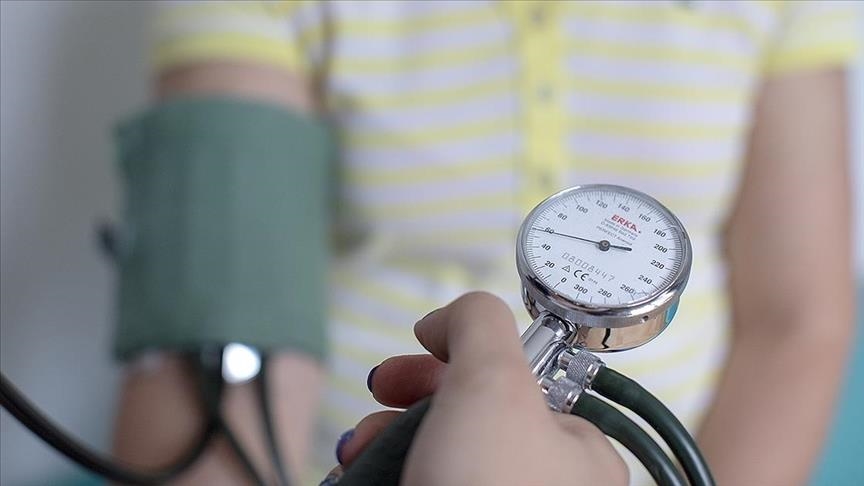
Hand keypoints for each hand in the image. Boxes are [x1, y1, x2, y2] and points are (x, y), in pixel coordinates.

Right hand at [330, 292, 627, 484]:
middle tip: (377, 411)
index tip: (409, 357)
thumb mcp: (495, 383)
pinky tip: (360, 477)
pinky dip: (385, 476)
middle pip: (463, 420)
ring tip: (359, 456)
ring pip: (435, 457)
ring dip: (386, 445)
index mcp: (571, 446)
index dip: (450, 361)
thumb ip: (479, 325)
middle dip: (406, 407)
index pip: (510, 380)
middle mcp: (539, 484)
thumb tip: (451, 318)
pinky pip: (418, 484)